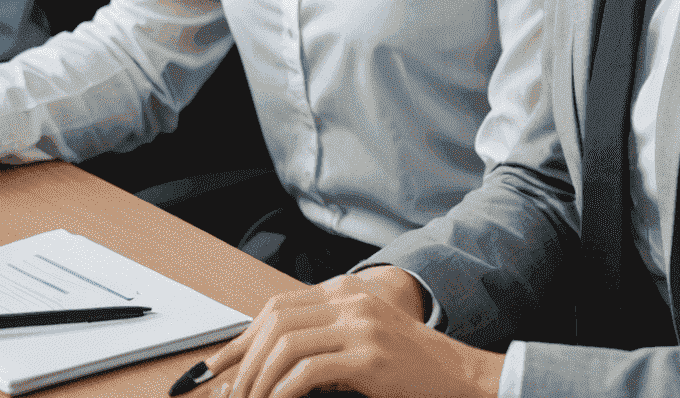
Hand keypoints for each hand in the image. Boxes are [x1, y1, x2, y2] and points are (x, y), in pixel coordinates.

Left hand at [204, 272, 503, 397]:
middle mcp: (348, 301)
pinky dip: (283, 390)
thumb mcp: (362, 340)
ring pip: (286, 343)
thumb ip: (324, 338)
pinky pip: (308, 370)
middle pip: (275, 320)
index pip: (277, 307)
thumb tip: (271, 361)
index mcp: (344, 292)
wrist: (460, 376)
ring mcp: (359, 326)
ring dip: (261, 378)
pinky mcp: (369, 357)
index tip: (219, 365)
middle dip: (245, 359)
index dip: (243, 337)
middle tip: (233, 393)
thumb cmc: (410, 367)